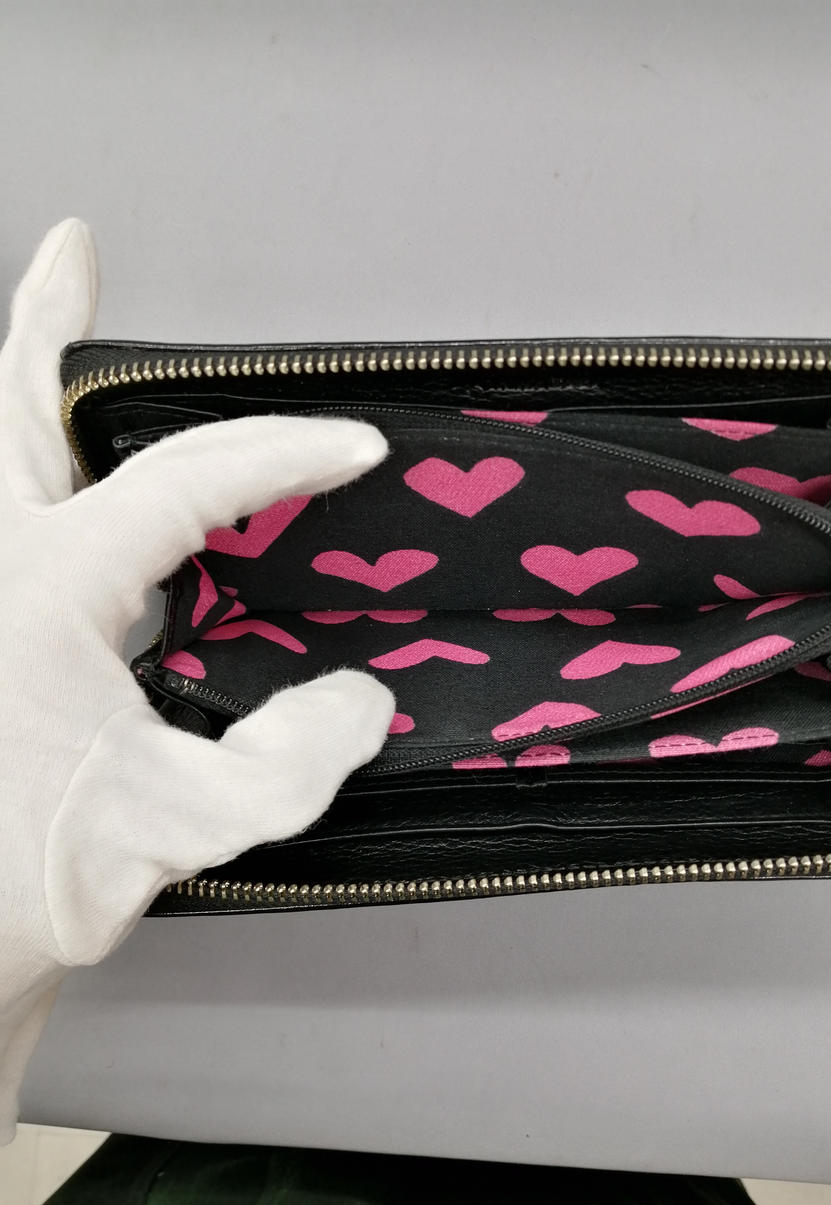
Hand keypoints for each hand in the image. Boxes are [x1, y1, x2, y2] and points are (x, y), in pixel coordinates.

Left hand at [0, 221, 394, 1138]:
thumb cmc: (30, 885)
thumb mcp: (181, 827)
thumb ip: (288, 762)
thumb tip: (359, 700)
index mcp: (43, 589)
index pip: (185, 481)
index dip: (282, 453)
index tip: (352, 447)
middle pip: (12, 407)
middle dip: (48, 324)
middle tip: (75, 256)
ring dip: (22, 385)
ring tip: (53, 327)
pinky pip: (9, 520)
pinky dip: (30, 477)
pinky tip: (60, 485)